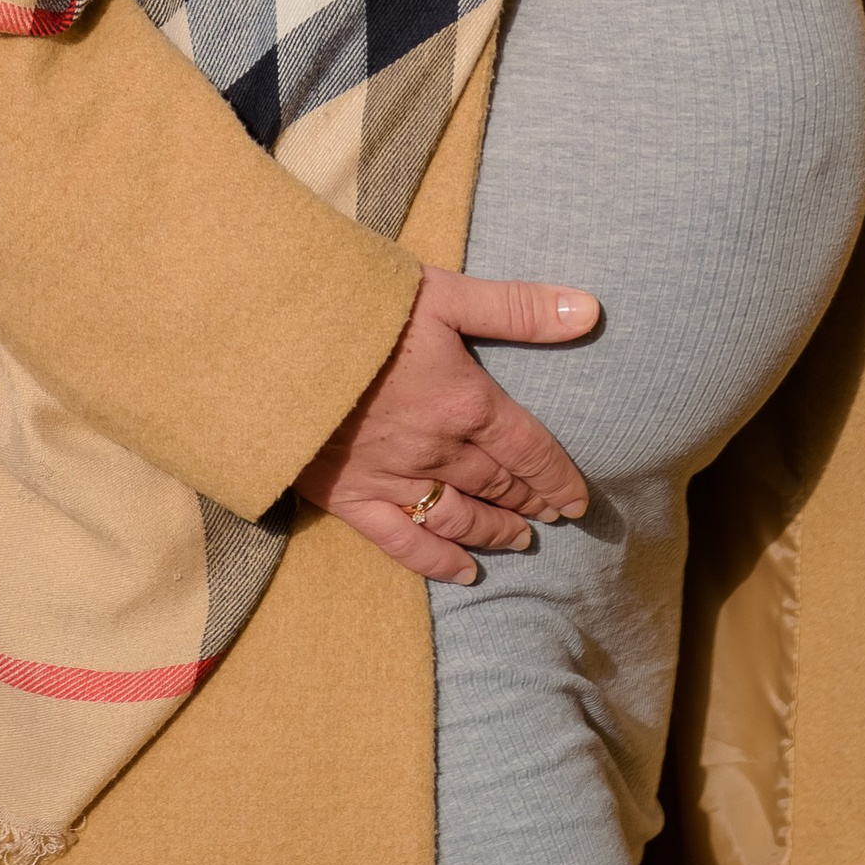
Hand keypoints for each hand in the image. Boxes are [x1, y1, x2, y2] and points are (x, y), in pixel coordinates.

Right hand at [295, 266, 598, 586]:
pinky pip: (403, 541)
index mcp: (466, 401)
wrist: (273, 340)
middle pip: (497, 484)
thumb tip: (591, 310)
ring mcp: (393, 478)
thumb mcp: (445, 293)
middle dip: (530, 501)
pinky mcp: (349, 496)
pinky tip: (463, 571)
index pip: (529, 451)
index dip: (558, 477)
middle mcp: (437, 450)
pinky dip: (437, 560)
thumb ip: (517, 308)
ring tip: (520, 540)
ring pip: (459, 516)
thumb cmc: (361, 305)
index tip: (578, 500)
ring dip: (494, 530)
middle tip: (553, 515)